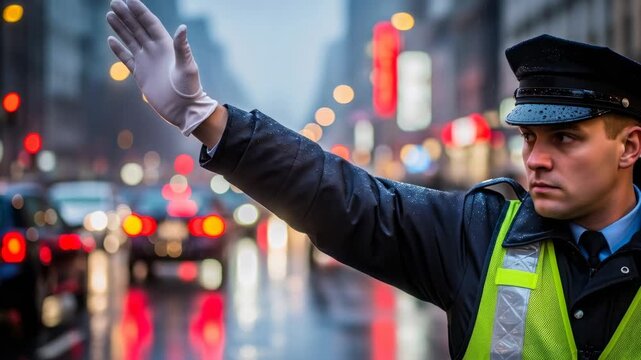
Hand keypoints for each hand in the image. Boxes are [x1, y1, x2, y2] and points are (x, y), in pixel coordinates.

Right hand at [106, 0, 217, 135]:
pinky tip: (111, 39)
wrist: (184, 110)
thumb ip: (182, 47)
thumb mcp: (187, 66)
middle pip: (138, 29)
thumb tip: (182, 27)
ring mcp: (147, 62)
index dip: (140, 11)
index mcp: (167, 46)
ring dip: (120, 28)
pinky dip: (119, 50)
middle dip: (126, 15)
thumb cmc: (189, 88)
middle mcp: (155, 51)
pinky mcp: (140, 75)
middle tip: (114, 2)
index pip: (150, 24)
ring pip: (130, 40)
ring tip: (110, 14)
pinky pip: (127, 59)